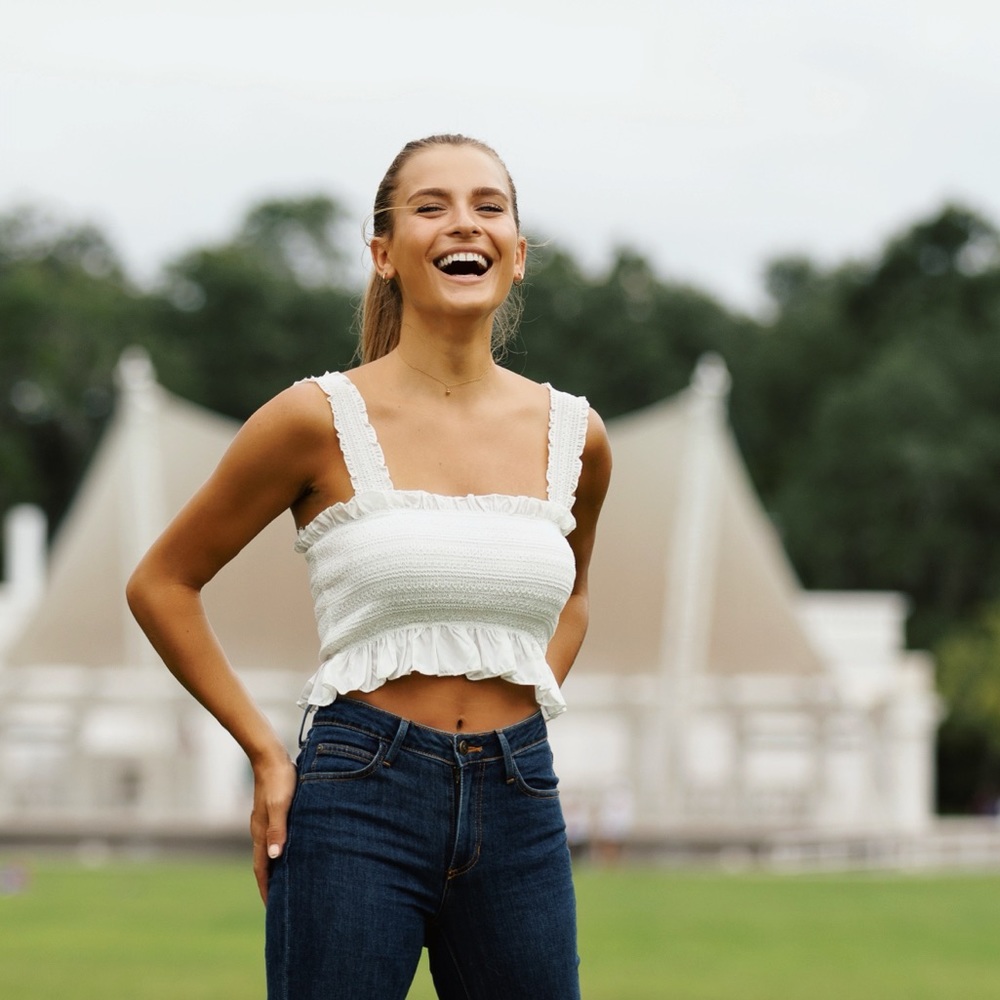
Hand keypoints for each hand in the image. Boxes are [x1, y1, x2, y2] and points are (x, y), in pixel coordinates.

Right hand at [250, 754, 297, 904]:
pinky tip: (289, 852)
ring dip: (275, 868)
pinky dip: (278, 851)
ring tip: (286, 883)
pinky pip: (274, 839)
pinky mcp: (271, 812)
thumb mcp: (281, 805)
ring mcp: (264, 821)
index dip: (267, 888)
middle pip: (263, 863)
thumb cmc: (279, 780)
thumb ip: (278, 829)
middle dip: (270, 884)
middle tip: (279, 905)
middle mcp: (260, 830)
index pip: (261, 868)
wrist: (270, 757)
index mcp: (261, 832)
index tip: (272, 909)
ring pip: (268, 851)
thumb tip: (275, 857)